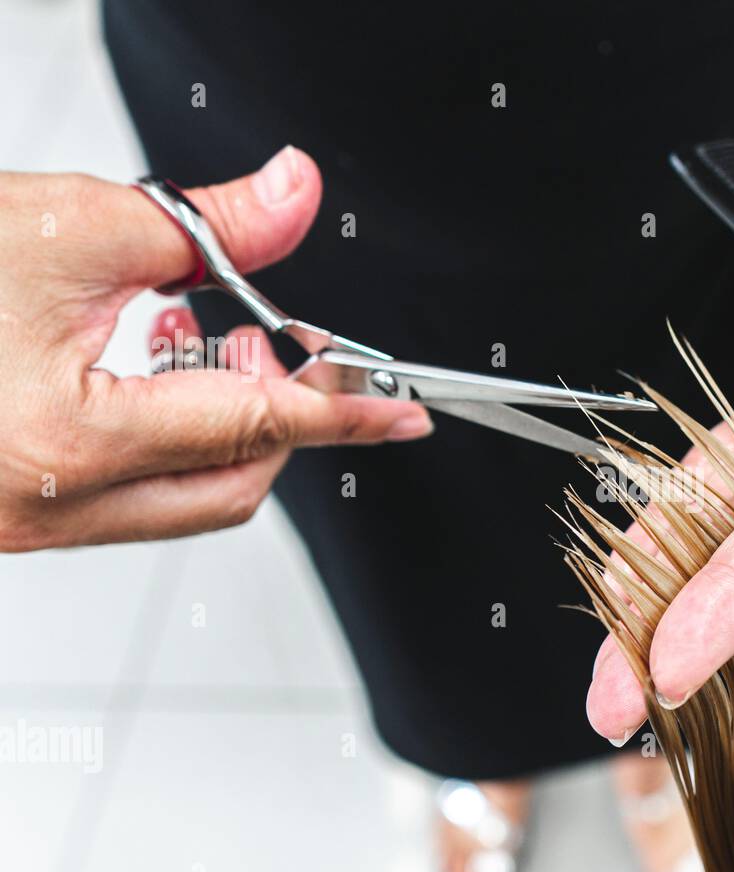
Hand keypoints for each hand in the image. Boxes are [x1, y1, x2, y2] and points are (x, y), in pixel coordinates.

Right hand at [0, 146, 431, 551]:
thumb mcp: (68, 224)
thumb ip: (207, 223)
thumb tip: (294, 193)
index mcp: (66, 442)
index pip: (255, 429)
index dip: (343, 412)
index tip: (403, 411)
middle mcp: (46, 506)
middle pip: (230, 487)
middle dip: (275, 418)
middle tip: (271, 345)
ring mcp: (24, 524)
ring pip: (181, 502)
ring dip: (219, 430)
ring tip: (194, 342)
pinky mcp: (11, 518)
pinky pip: (127, 500)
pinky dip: (163, 444)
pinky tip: (140, 372)